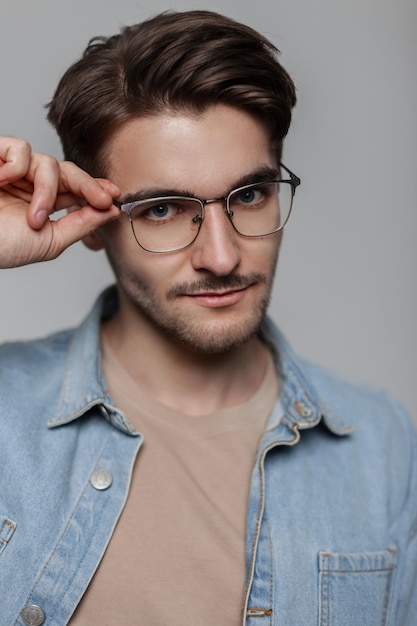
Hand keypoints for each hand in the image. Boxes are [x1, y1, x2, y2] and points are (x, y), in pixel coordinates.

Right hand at [0, 136, 120, 267]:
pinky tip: (2, 184)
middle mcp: (29, 184)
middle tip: (104, 198)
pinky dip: (16, 169)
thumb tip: (113, 212)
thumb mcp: (49, 240)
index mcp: (42, 204)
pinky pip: (22, 151)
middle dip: (89, 185)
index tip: (116, 197)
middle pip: (70, 172)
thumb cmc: (1, 246)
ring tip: (33, 217)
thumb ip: (81, 224)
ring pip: (49, 164)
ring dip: (47, 192)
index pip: (75, 190)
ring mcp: (13, 169)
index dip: (97, 190)